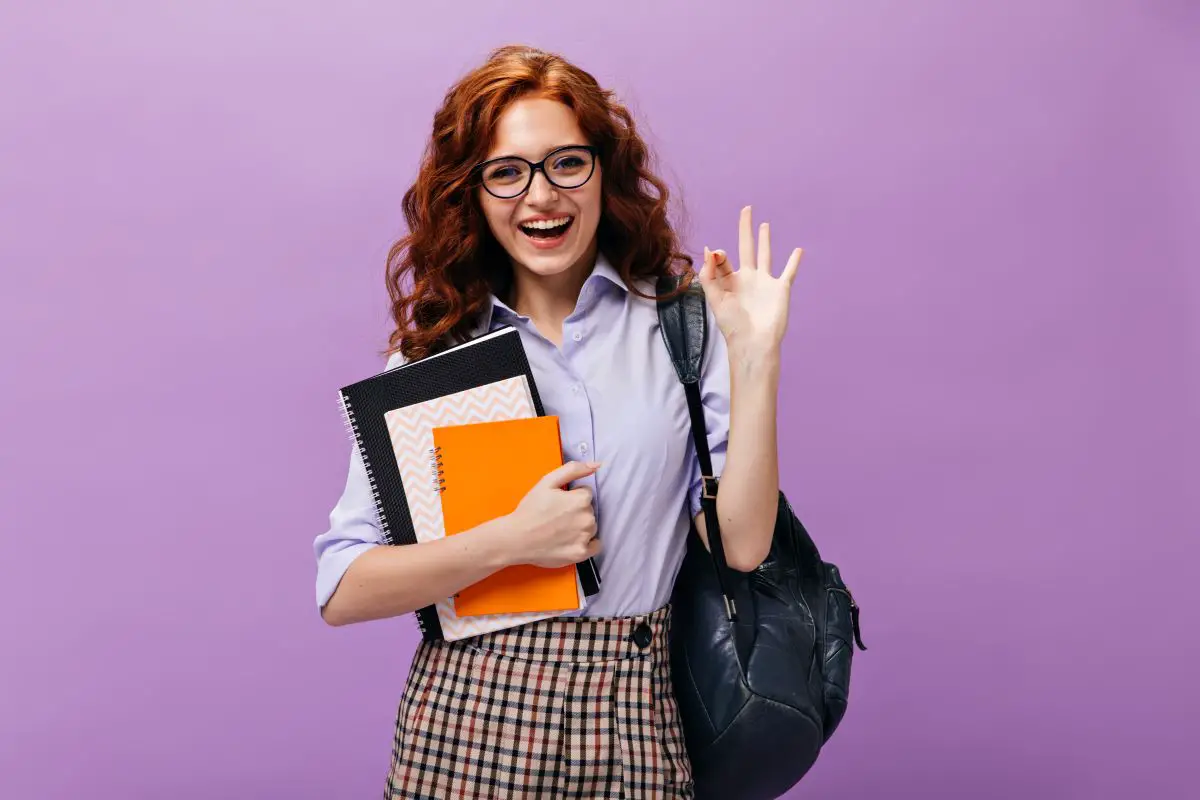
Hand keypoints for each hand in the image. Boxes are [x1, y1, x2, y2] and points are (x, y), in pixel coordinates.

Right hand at [504, 460, 600, 568]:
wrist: (516, 539)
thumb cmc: (530, 509)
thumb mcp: (547, 482)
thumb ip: (573, 470)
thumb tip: (597, 465)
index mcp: (581, 500)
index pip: (586, 493)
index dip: (571, 496)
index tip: (558, 503)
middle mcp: (587, 518)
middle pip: (589, 510)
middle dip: (577, 511)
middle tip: (557, 517)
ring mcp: (585, 538)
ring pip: (591, 526)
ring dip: (581, 526)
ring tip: (561, 530)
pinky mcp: (581, 554)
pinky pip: (595, 545)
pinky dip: (587, 543)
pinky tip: (572, 541)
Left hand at [699, 205, 802, 352]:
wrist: (754, 342)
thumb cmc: (732, 325)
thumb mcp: (715, 298)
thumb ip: (709, 275)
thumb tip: (709, 249)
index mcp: (729, 281)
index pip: (722, 259)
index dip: (717, 254)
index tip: (716, 255)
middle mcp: (747, 278)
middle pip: (746, 246)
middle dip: (745, 228)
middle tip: (746, 209)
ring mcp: (764, 282)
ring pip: (765, 254)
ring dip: (765, 239)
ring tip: (764, 224)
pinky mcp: (780, 288)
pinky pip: (789, 271)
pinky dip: (794, 261)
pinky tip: (798, 250)